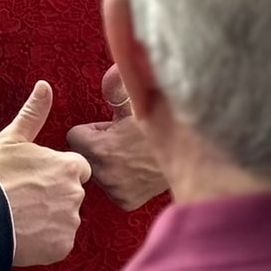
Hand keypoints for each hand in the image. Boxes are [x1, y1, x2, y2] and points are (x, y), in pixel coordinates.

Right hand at [0, 81, 89, 267]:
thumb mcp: (12, 139)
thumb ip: (34, 113)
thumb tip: (45, 86)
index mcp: (69, 166)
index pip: (77, 169)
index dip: (58, 172)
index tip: (38, 178)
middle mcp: (76, 194)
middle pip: (72, 194)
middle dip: (56, 196)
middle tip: (28, 198)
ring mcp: (69, 222)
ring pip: (66, 219)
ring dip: (51, 219)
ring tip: (24, 216)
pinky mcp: (61, 247)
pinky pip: (60, 243)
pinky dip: (47, 241)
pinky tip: (26, 234)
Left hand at [66, 66, 167, 210]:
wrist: (196, 156)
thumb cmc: (165, 123)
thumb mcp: (140, 102)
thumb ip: (116, 87)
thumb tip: (109, 69)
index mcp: (101, 149)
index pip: (74, 137)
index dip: (93, 129)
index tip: (111, 128)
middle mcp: (105, 175)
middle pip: (84, 155)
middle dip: (98, 147)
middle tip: (124, 141)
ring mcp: (116, 191)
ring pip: (97, 171)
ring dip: (108, 163)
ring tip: (133, 154)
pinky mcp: (125, 202)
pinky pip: (111, 187)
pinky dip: (120, 179)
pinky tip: (137, 169)